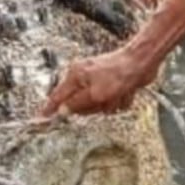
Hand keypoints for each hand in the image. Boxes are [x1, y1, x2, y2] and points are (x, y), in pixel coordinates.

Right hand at [42, 48, 156, 115]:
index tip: (41, 121)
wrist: (143, 62)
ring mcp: (99, 82)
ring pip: (98, 107)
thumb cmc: (120, 72)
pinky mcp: (113, 86)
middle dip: (94, 107)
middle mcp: (85, 78)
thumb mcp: (95, 93)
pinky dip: (120, 101)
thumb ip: (77, 104)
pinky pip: (112, 104)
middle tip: (103, 99)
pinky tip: (125, 91)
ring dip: (110, 104)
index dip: (49, 111)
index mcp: (76, 76)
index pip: (57, 97)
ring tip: (117, 93)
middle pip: (80, 106)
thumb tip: (63, 112)